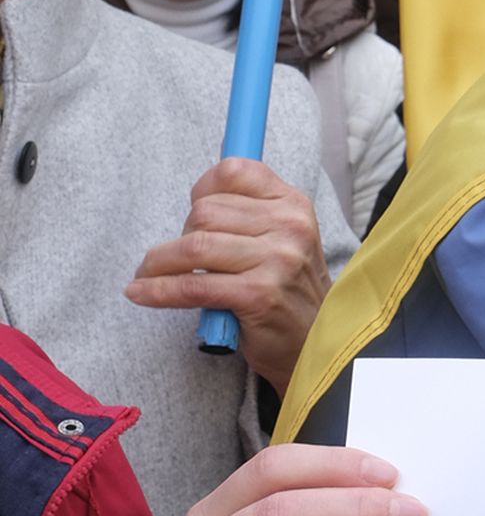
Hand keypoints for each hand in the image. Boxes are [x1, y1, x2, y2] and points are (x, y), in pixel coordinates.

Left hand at [126, 157, 332, 394]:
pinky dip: (157, 290)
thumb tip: (199, 193)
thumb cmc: (286, 289)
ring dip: (158, 263)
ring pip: (193, 246)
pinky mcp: (258, 295)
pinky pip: (191, 286)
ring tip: (148, 274)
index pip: (234, 172)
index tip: (192, 212)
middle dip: (181, 234)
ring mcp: (277, 260)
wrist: (314, 343)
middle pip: (206, 211)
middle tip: (177, 258)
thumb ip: (249, 210)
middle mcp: (290, 226)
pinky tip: (140, 292)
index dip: (203, 189)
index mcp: (294, 204)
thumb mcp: (283, 238)